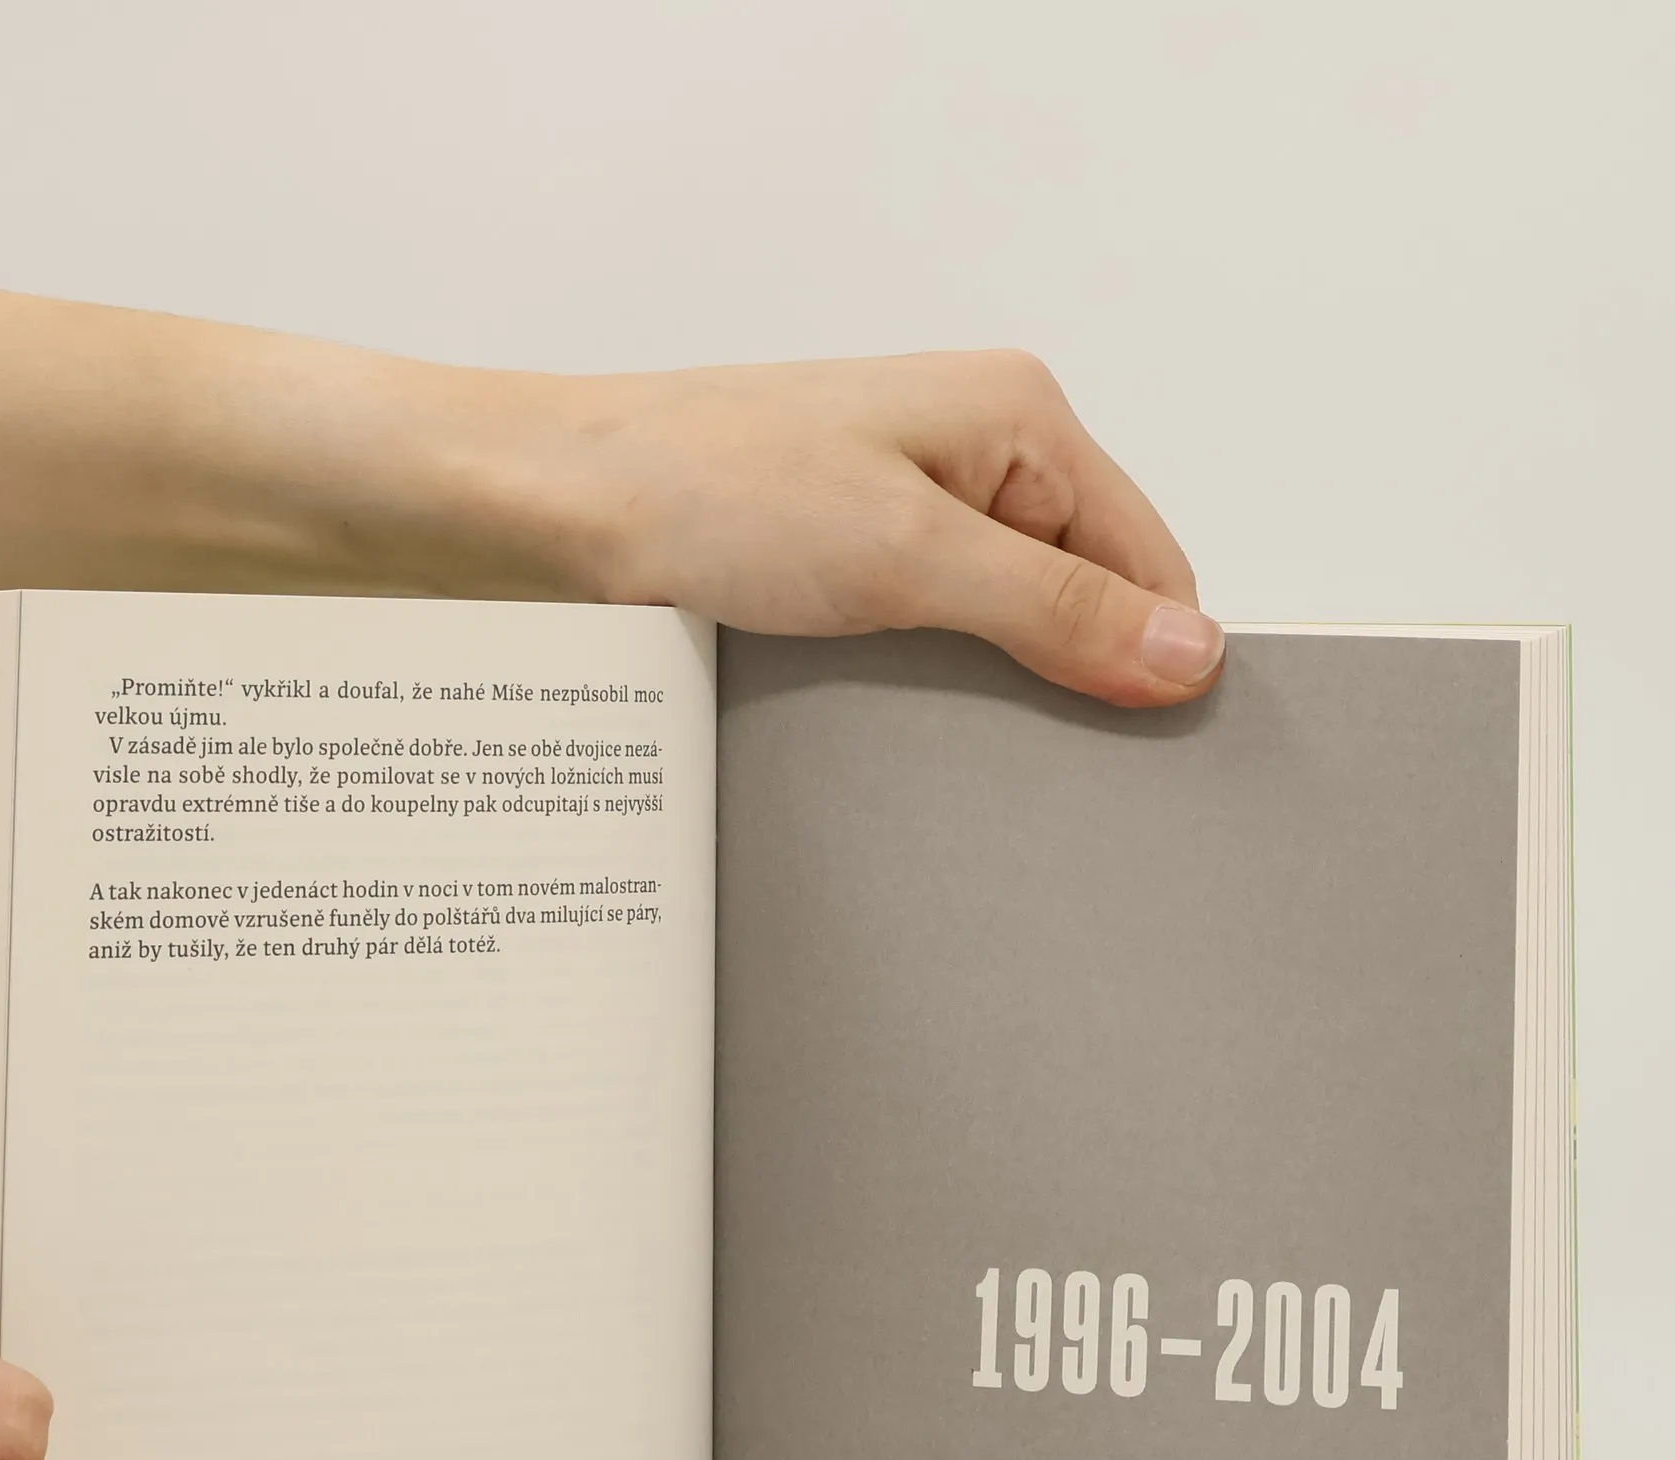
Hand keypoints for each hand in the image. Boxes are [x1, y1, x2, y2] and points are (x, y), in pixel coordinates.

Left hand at [0, 237, 1214, 702]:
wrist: (526, 517)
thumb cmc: (687, 490)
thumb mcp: (903, 557)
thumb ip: (1055, 608)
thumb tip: (1188, 654)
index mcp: (1012, 417)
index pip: (1147, 557)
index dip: (1154, 659)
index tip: (1151, 760)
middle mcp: (961, 459)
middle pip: (1077, 599)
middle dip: (1066, 689)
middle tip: (1049, 787)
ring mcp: (891, 518)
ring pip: (994, 636)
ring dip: (981, 704)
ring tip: (951, 764)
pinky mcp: (829, 573)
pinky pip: (918, 651)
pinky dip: (917, 701)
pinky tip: (894, 747)